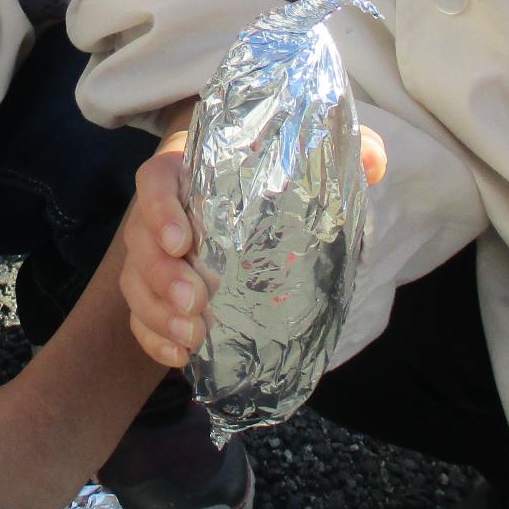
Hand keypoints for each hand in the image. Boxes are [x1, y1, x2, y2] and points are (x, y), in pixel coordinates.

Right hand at [120, 124, 385, 366]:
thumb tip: (373, 163)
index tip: (184, 241)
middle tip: (196, 302)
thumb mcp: (312, 160)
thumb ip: (344, 153)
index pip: (156, 179)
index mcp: (189, 169)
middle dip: (161, 275)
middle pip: (138, 237)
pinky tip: (180, 355)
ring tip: (191, 336)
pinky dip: (153, 338)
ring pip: (134, 280)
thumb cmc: (279, 178)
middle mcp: (163, 210)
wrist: (262, 209)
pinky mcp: (156, 290)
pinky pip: (139, 316)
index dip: (160, 209)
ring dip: (156, 312)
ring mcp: (154, 253)